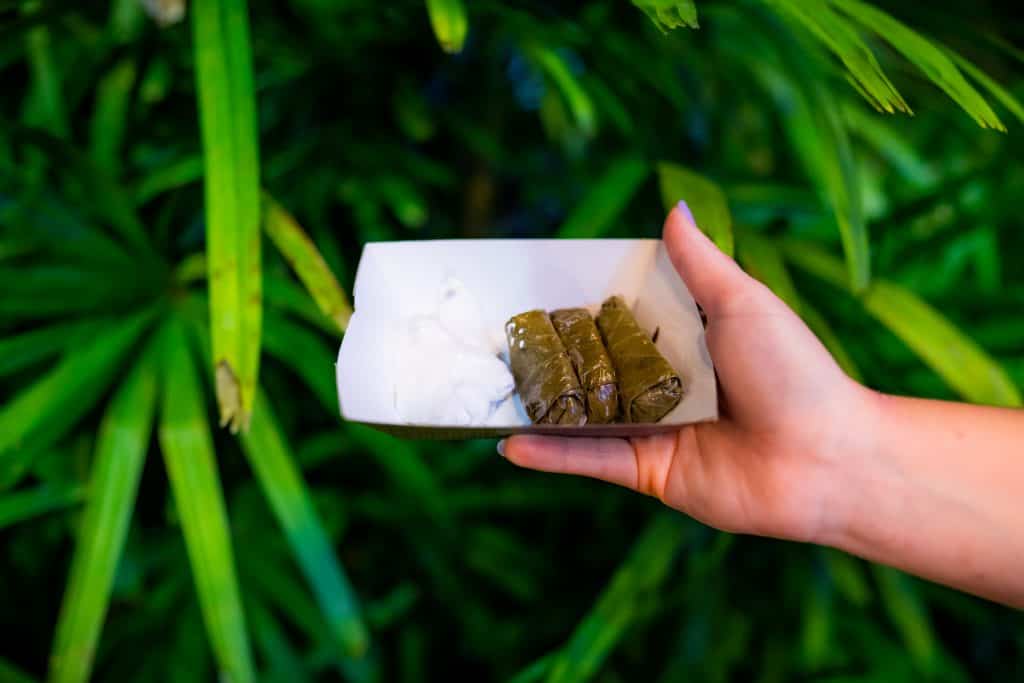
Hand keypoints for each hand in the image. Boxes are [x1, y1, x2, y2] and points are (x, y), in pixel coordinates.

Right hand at [500, 202, 872, 543]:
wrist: (828, 457)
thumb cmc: (794, 371)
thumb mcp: (743, 303)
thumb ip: (700, 262)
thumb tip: (673, 205)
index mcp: (684, 342)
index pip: (617, 318)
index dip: (577, 305)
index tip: (529, 289)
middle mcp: (661, 385)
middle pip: (592, 367)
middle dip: (545, 356)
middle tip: (488, 340)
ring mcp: (651, 430)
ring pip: (581, 416)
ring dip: (535, 406)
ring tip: (481, 391)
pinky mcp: (647, 472)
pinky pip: (590, 461)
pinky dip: (549, 455)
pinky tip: (507, 444)